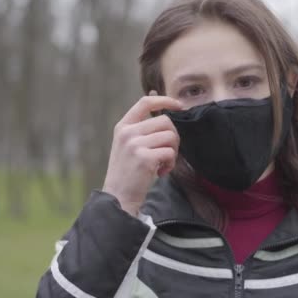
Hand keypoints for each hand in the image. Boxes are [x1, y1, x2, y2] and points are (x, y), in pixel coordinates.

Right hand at [102, 91, 181, 215]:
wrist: (118, 197)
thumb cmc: (127, 172)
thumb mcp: (128, 145)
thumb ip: (142, 130)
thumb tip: (168, 117)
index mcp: (123, 126)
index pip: (145, 102)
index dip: (165, 100)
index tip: (179, 106)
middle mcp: (127, 133)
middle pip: (165, 121)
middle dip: (174, 137)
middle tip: (168, 152)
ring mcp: (135, 145)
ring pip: (171, 136)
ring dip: (173, 152)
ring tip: (163, 164)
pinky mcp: (144, 158)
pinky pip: (170, 153)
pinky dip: (170, 164)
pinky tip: (161, 172)